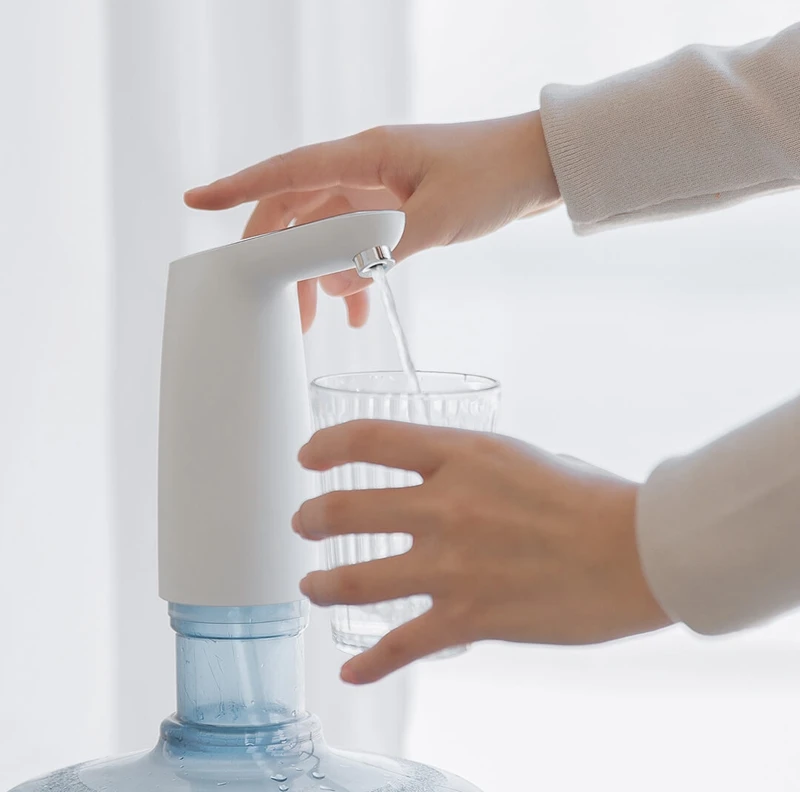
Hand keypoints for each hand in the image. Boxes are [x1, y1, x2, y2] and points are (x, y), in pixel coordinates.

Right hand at [184, 112, 560, 330]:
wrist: (540, 166)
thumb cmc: (493, 178)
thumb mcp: (436, 220)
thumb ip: (379, 251)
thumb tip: (328, 282)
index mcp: (366, 156)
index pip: (287, 173)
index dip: (239, 189)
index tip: (196, 201)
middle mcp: (365, 169)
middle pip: (298, 211)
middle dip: (280, 259)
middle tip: (272, 307)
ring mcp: (380, 188)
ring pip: (328, 233)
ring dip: (319, 275)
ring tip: (318, 323)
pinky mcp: (399, 206)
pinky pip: (359, 242)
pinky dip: (353, 273)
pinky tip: (358, 308)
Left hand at [293, 421, 671, 683]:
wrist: (638, 553)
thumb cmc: (591, 499)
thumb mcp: (521, 458)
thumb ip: (473, 467)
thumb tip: (447, 478)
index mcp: (461, 456)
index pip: (370, 439)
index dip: (327, 446)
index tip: (309, 456)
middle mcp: (445, 506)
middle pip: (347, 510)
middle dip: (313, 517)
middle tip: (304, 522)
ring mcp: (452, 565)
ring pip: (356, 579)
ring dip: (323, 584)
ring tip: (311, 585)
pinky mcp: (469, 618)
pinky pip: (402, 645)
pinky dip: (371, 663)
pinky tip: (351, 672)